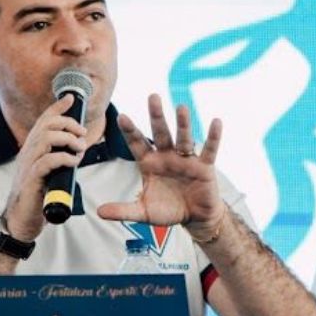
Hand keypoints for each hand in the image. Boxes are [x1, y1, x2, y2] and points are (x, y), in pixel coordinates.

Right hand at [3, 94, 87, 240]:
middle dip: (67, 123)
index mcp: (31, 149)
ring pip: (45, 139)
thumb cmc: (36, 197)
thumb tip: (77, 149)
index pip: (42, 121)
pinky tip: (73, 162)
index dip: (56, 107)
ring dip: (67, 139)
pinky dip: (63, 158)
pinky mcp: (31, 180)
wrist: (21, 220)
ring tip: (80, 148)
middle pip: (45, 125)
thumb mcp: (48, 172)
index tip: (70, 98)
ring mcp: (27, 166)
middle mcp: (27, 153)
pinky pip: (46, 161)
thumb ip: (57, 158)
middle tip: (83, 133)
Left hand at [96, 95, 225, 239]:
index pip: (138, 143)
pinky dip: (213, 137)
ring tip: (181, 108)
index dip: (130, 131)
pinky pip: (209, 150)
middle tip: (153, 97)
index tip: (121, 117)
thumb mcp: (143, 212)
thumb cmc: (168, 210)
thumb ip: (123, 210)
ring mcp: (186, 159)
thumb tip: (98, 212)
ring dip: (183, 124)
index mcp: (150, 163)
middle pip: (160, 133)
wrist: (194, 217)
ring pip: (183, 138)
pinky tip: (216, 122)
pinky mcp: (204, 166)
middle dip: (156, 116)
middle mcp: (167, 156)